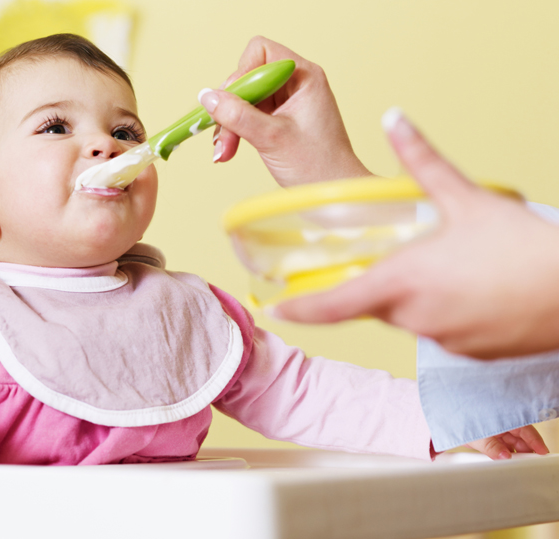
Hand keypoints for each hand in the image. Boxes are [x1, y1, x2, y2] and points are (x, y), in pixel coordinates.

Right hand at [198, 36, 370, 185]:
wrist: (334, 193)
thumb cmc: (317, 166)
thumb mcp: (271, 138)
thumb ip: (237, 115)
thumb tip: (207, 97)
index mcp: (304, 77)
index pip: (261, 53)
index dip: (241, 75)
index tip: (231, 104)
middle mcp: (296, 84)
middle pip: (248, 78)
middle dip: (230, 107)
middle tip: (223, 137)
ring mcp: (287, 103)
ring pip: (244, 99)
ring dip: (229, 124)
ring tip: (224, 150)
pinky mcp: (279, 120)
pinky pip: (248, 115)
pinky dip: (236, 131)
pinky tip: (228, 150)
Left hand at [272, 109, 558, 358]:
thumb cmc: (524, 248)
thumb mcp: (468, 199)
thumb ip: (423, 161)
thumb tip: (394, 119)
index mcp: (403, 282)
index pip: (334, 305)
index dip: (300, 309)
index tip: (275, 309)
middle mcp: (414, 317)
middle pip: (372, 304)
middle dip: (374, 283)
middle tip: (398, 258)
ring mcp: (441, 339)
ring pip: (406, 317)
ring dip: (410, 295)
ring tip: (448, 268)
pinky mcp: (466, 352)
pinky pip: (437, 331)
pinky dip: (441, 311)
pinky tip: (470, 289)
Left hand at [465, 425, 548, 459]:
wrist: (445, 421)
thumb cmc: (461, 420)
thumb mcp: (478, 436)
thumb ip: (492, 447)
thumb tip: (505, 456)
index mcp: (503, 418)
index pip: (525, 430)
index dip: (536, 441)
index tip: (543, 452)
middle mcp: (502, 424)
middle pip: (521, 439)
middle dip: (526, 451)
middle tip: (528, 464)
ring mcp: (496, 432)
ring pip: (512, 444)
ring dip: (514, 454)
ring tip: (516, 465)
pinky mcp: (490, 439)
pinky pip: (502, 447)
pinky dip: (505, 454)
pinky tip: (504, 462)